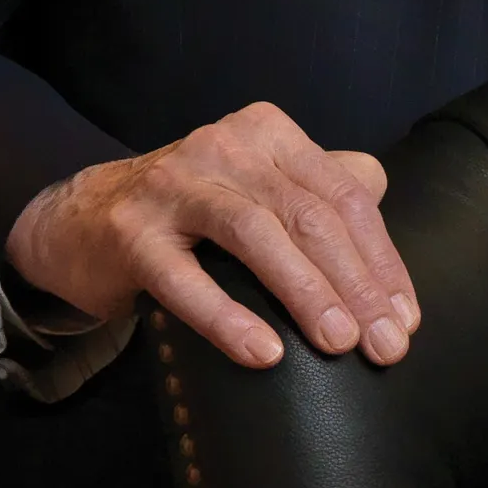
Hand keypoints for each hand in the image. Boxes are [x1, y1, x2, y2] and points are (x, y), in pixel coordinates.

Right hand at [8, 103, 419, 375]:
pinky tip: (263, 353)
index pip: (345, 195)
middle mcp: (224, 146)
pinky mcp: (130, 232)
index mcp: (268, 133)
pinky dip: (227, 317)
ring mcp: (173, 184)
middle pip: (309, 215)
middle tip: (385, 345)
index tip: (404, 320)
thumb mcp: (259, 186)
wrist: (83, 221)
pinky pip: (185, 278)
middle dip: (356, 285)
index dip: (381, 261)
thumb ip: (320, 186)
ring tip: (339, 344)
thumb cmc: (192, 213)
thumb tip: (379, 198)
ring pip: (256, 235)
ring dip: (306, 293)